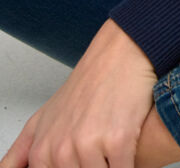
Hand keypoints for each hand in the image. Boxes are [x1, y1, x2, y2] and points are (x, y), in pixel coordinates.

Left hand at [0, 19, 157, 167]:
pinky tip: (125, 147)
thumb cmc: (85, 86)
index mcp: (42, 152)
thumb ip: (20, 154)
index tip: (77, 158)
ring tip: (110, 144)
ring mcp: (87, 146)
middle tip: (95, 146)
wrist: (118, 55)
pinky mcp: (117, 140)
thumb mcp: (41, 119)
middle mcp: (60, 151)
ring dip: (109, 164)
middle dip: (91, 165)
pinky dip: (126, 163)